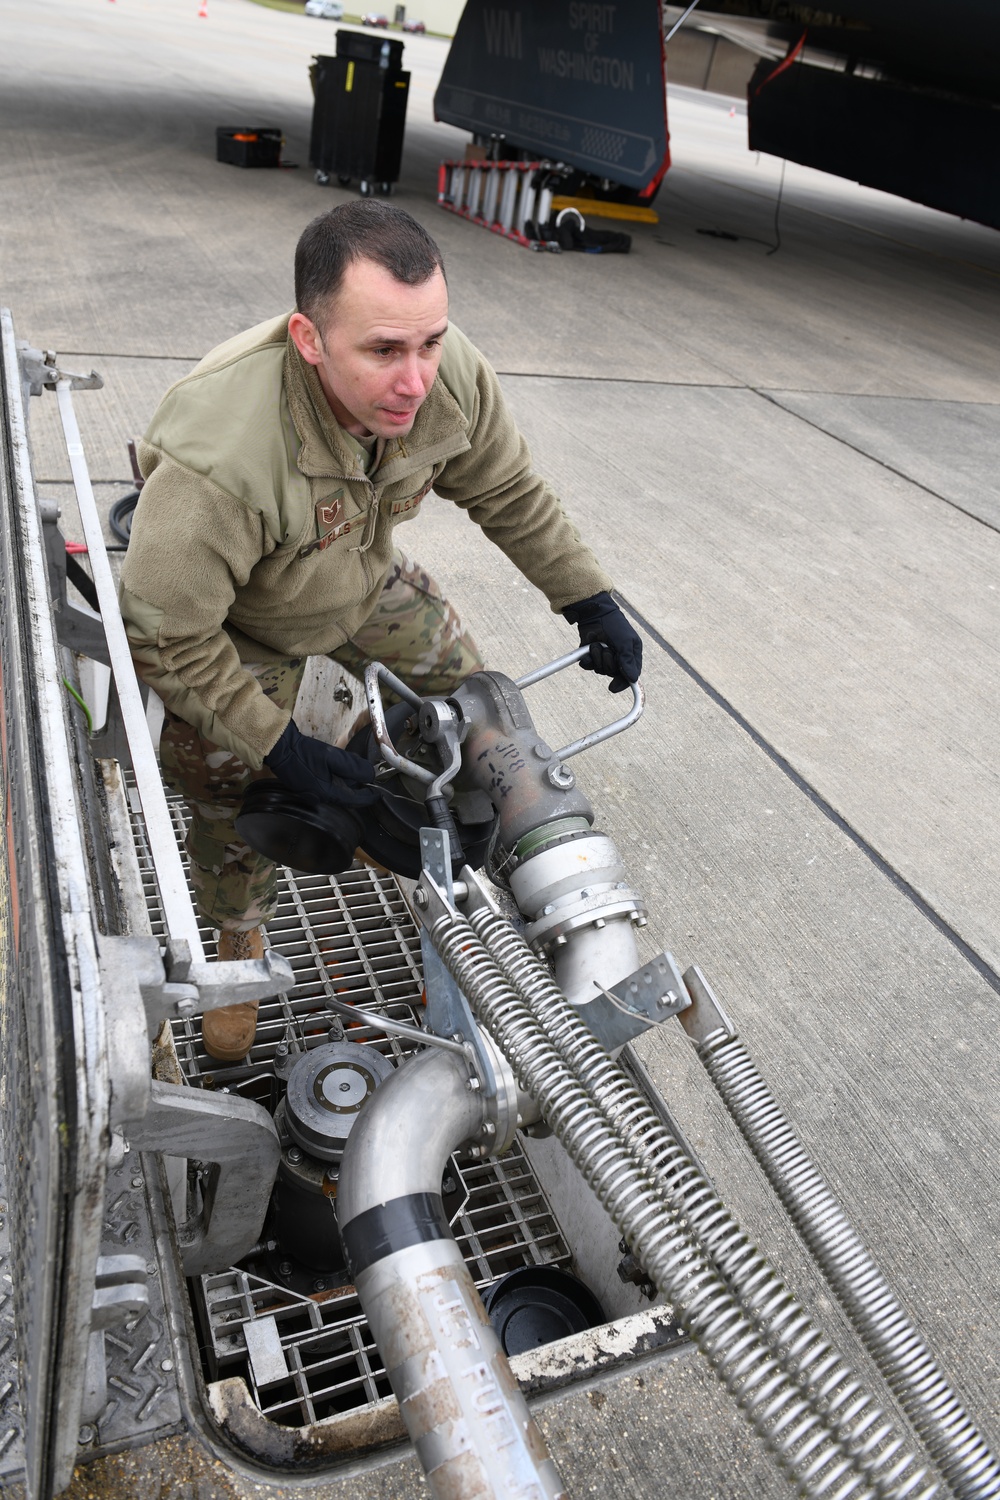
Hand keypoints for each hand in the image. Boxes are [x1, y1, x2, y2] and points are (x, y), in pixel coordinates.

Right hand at [264, 720, 379, 806]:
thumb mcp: (333, 757)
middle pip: (346, 796)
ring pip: (337, 790)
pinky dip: (335, 778)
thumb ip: (353, 767)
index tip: (378, 792)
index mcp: (327, 793)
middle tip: (366, 774)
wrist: (280, 748)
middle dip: (357, 786)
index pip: (355, 800)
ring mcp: (312, 793)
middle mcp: (320, 797)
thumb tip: (370, 775)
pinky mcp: (307, 786)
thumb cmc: (303, 752)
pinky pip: (327, 785)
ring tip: (350, 767)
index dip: (369, 796)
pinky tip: (335, 767)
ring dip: (346, 781)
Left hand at [562, 592, 642, 692]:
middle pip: (612, 673)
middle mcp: (619, 658)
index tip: (612, 688)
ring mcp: (605, 657)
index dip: (622, 683)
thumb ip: (627, 660)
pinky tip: (588, 649)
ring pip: (599, 670)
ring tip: (597, 644)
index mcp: (631, 655)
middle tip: (606, 649)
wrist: (595, 613)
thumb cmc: (615, 625)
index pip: (630, 675)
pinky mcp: (592, 655)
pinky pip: (588, 666)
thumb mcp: (624, 641)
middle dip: (607, 662)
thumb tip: (633, 679)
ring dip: (597, 657)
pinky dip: (587, 659)